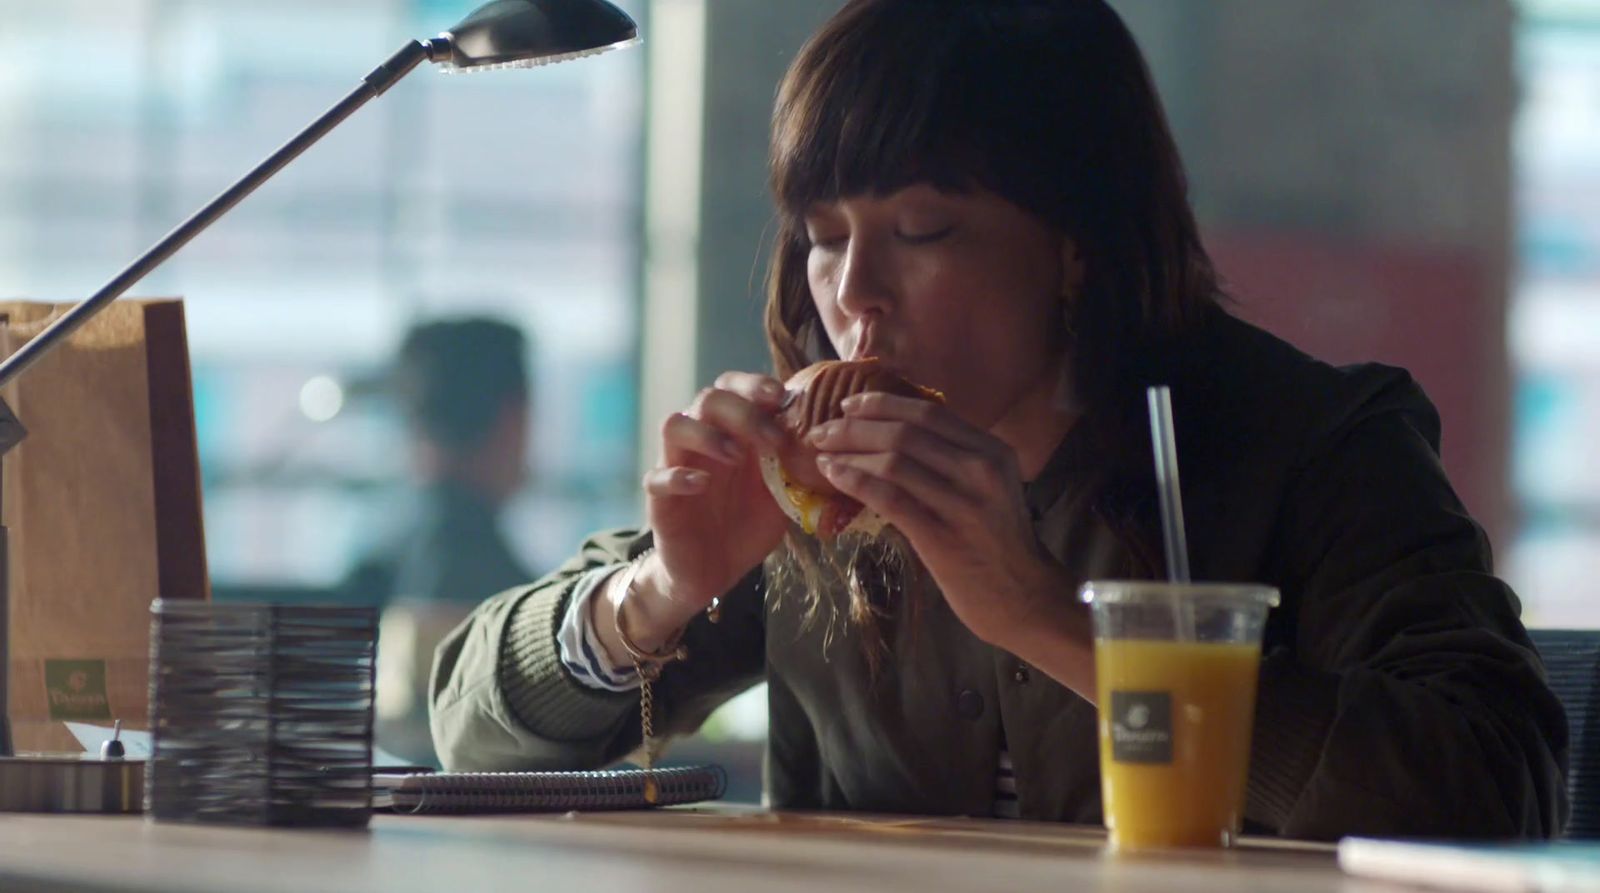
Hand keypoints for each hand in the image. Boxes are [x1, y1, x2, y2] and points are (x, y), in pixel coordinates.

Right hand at [639, 372, 792, 614]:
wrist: (714, 571)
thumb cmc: (746, 525)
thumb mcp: (781, 494)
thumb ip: (795, 466)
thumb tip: (832, 442)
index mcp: (730, 432)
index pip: (733, 388)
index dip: (754, 385)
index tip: (780, 397)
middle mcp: (700, 442)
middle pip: (708, 399)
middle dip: (743, 411)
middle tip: (772, 439)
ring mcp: (676, 467)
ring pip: (674, 425)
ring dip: (707, 434)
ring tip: (736, 456)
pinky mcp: (660, 500)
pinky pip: (656, 478)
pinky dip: (678, 477)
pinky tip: (701, 486)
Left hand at [806, 391, 1073, 647]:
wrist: (1024, 599)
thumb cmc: (998, 543)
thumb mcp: (990, 487)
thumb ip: (955, 459)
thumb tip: (894, 435)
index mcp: (992, 451)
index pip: (929, 412)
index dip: (882, 403)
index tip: (849, 403)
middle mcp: (981, 470)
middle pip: (905, 432)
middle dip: (854, 427)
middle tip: (822, 431)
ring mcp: (963, 504)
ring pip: (893, 461)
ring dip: (849, 452)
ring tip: (821, 454)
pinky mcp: (942, 537)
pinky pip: (889, 498)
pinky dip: (855, 481)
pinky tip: (834, 477)